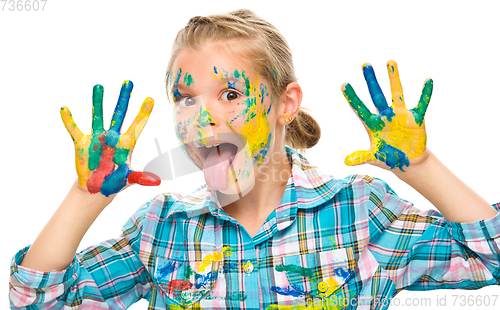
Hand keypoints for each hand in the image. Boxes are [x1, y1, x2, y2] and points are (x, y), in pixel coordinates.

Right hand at [60, 80, 159, 195]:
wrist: (97, 189)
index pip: (137, 125)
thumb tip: (156, 182)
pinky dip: (69, 121)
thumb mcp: (129, 179)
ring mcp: (97, 138)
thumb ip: (140, 177)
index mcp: (126, 143)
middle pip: (120, 114)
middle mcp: (113, 136)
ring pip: (98, 116)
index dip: (144, 113)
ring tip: (99, 86)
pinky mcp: (83, 144)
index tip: (151, 99)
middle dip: (124, 99)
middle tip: (129, 82)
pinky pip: (75, 130)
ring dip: (98, 102)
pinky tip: (64, 109)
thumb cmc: (115, 182)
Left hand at [341, 61, 432, 171]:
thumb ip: (362, 157)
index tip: (343, 84)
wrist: (409, 161)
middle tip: (365, 65)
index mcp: (373, 124)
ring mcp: (400, 115)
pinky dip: (425, 93)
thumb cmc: (389, 158)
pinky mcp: (416, 118)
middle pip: (376, 95)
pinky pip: (422, 104)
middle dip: (371, 81)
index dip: (352, 98)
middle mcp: (385, 116)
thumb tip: (345, 161)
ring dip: (393, 78)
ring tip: (390, 61)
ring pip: (396, 93)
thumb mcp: (375, 159)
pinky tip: (428, 80)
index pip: (360, 108)